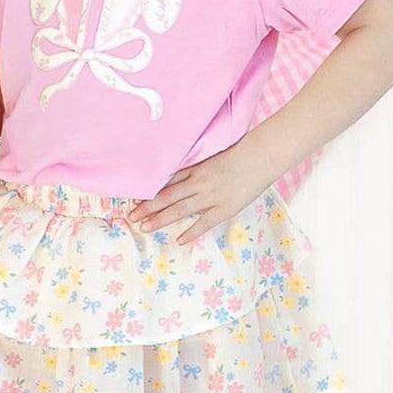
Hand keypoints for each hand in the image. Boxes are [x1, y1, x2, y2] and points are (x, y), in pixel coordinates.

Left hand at [125, 143, 275, 245]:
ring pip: (180, 209)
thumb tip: (184, 173)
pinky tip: (179, 240)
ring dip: (161, 219)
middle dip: (148, 207)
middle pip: (167, 196)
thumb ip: (199, 165)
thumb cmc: (241, 152)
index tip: (134, 198)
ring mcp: (210, 196)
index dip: (150, 191)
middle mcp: (198, 182)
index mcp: (196, 168)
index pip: (167, 181)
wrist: (260, 156)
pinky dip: (191, 231)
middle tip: (131, 216)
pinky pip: (204, 222)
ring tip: (145, 228)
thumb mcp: (214, 155)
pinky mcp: (224, 208)